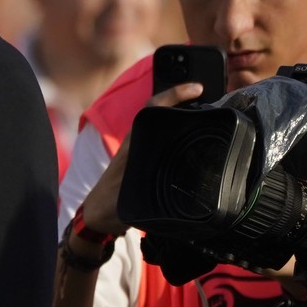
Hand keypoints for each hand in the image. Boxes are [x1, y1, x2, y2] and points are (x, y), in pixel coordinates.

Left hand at [76, 83, 202, 236]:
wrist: (97, 216)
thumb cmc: (110, 207)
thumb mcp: (130, 201)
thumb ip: (146, 198)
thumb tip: (167, 198)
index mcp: (134, 144)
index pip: (152, 108)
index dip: (174, 95)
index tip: (196, 89)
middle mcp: (137, 142)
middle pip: (161, 111)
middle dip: (183, 99)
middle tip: (208, 95)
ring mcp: (140, 149)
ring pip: (162, 123)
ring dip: (181, 114)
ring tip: (206, 111)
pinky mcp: (143, 159)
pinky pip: (163, 138)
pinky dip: (178, 131)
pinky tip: (192, 135)